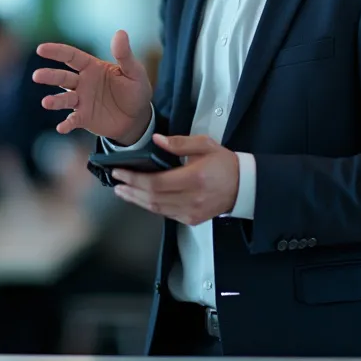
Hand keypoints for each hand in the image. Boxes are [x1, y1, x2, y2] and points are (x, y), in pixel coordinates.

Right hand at [33, 31, 151, 142]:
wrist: (137, 117)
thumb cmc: (135, 90)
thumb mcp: (134, 72)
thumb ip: (125, 55)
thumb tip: (120, 32)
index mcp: (92, 67)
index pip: (71, 57)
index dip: (57, 52)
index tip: (41, 49)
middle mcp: (82, 83)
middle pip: (63, 77)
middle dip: (49, 76)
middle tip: (37, 76)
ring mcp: (81, 101)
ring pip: (64, 98)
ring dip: (55, 100)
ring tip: (46, 102)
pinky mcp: (84, 118)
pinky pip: (72, 120)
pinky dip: (66, 124)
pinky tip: (62, 127)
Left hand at [112, 134, 238, 225]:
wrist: (243, 186)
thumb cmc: (224, 163)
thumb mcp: (204, 145)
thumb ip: (179, 143)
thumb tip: (156, 140)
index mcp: (194, 178)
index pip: (156, 182)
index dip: (134, 179)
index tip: (120, 172)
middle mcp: (191, 198)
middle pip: (152, 198)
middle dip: (130, 190)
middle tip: (116, 182)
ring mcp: (191, 212)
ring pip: (156, 209)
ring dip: (136, 200)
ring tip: (123, 192)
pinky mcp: (192, 220)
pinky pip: (165, 214)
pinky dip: (151, 206)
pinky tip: (142, 199)